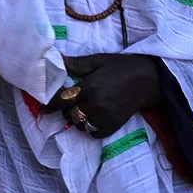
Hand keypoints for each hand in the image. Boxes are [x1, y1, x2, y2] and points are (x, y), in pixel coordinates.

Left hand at [46, 54, 160, 138]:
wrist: (149, 80)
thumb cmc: (123, 67)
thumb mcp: (100, 60)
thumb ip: (78, 64)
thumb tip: (57, 60)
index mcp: (90, 86)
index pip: (62, 100)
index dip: (50, 104)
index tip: (43, 108)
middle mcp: (96, 104)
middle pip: (69, 113)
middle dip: (66, 108)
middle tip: (71, 102)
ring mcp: (104, 117)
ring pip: (79, 124)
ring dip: (76, 118)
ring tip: (82, 110)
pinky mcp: (113, 126)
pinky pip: (92, 133)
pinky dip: (88, 128)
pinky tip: (92, 118)